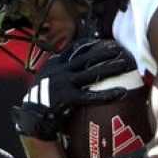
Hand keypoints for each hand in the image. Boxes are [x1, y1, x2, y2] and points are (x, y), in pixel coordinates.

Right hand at [13, 38, 139, 140]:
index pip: (77, 48)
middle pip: (88, 58)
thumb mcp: (49, 76)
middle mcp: (60, 70)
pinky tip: (121, 92)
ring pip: (92, 73)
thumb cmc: (43, 96)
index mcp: (56, 62)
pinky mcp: (68, 98)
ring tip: (126, 64)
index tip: (108, 42)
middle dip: (106, 52)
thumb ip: (61, 67)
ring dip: (111, 68)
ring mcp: (64, 83)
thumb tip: (76, 59)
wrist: (31, 115)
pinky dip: (107, 94)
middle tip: (122, 49)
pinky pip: (91, 95)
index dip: (94, 44)